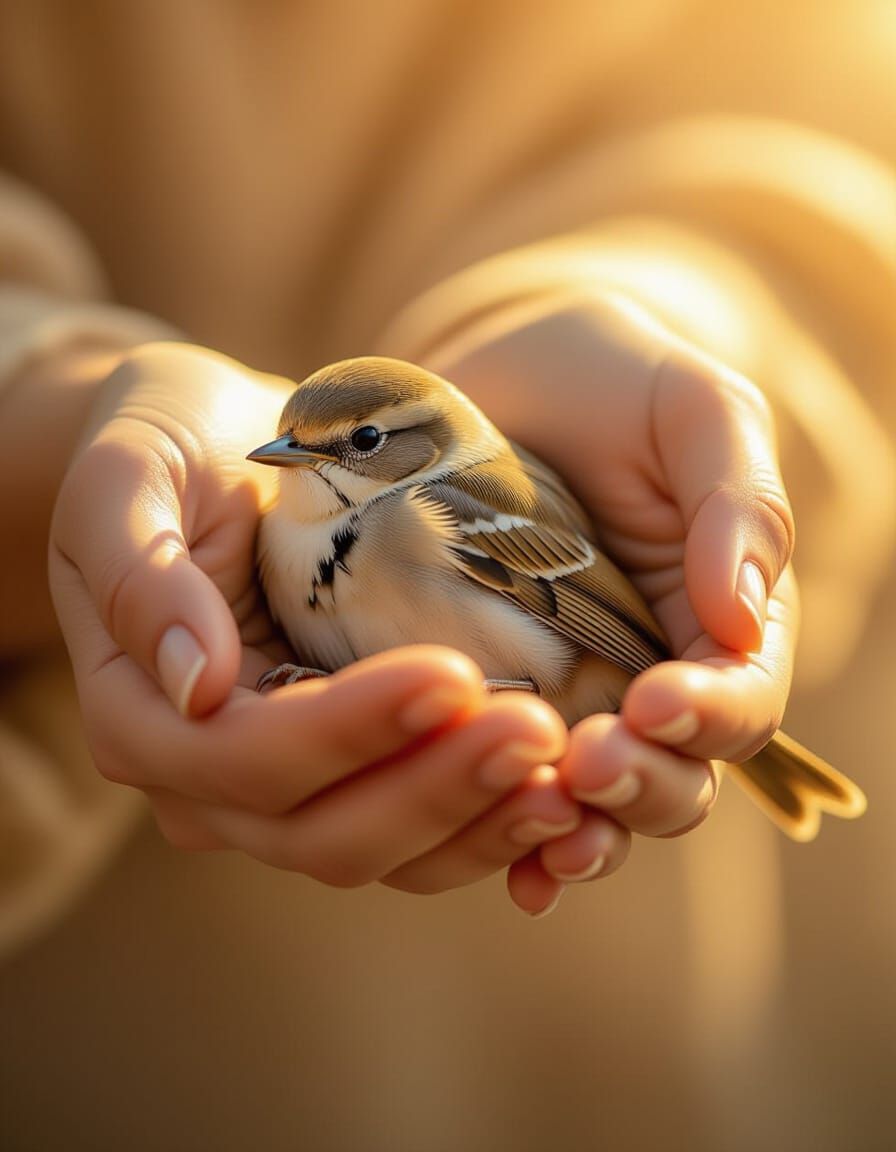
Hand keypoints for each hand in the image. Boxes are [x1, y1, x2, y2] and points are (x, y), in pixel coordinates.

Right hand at [49, 342, 595, 909]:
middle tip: (537, 729)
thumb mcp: (129, 477)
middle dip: (435, 786)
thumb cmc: (170, 448)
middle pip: (323, 831)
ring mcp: (280, 792)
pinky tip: (562, 789)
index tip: (452, 671)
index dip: (349, 730)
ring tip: (569, 771)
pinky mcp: (347, 777)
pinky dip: (489, 822)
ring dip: (478, 821)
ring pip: (382, 852)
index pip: (248, 757)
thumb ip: (139, 572)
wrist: (217, 454)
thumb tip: (194, 685)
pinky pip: (419, 832)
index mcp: (142, 715)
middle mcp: (207, 780)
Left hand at [425, 289, 796, 911]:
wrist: (508, 378)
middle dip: (640, 783)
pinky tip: (507, 867)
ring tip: (540, 823)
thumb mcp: (698, 412)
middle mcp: (657, 675)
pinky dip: (515, 837)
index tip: (654, 700)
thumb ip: (739, 503)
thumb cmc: (617, 385)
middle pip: (678, 774)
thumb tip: (739, 616)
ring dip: (580, 826)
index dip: (710, 716)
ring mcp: (575, 695)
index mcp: (723, 621)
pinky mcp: (500, 699)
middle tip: (585, 761)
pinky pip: (513, 784)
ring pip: (599, 800)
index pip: (741, 698)